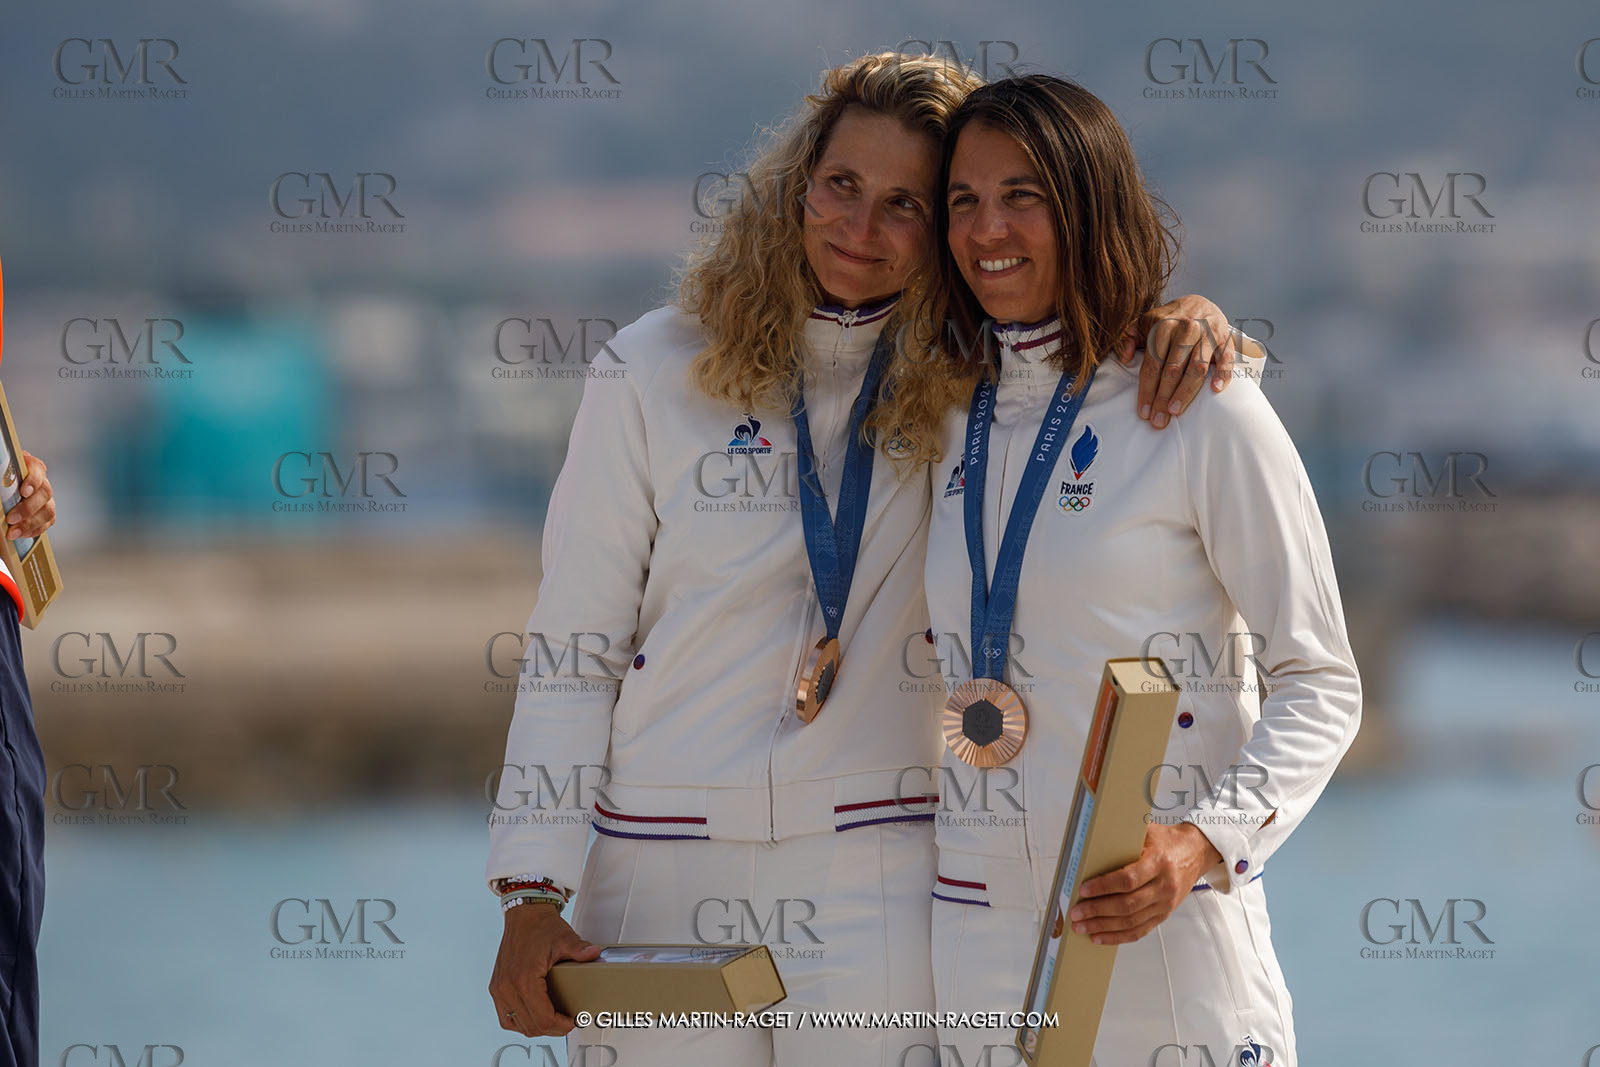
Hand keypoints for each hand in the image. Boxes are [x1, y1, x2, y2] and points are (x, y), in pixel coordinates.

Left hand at [7, 450, 55, 539]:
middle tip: (11, 519)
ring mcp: (45, 497)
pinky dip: (35, 530)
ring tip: (13, 533)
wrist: (3, 491)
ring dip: (30, 523)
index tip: (23, 492)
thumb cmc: (0, 483)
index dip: (33, 481)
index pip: (37, 469)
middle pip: (45, 493)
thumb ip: (1, 483)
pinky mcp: (46, 511)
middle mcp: (40, 481)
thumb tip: (0, 499)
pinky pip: (48, 522)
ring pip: (48, 510)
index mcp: (28, 466)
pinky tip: (21, 534)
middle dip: (28, 508)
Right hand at [488, 903, 602, 1036]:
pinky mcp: (496, 987)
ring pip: (517, 1025)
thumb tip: (595, 954)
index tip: (573, 1021)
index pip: (542, 1019)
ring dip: (537, 1026)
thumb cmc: (542, 926)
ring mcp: (499, 988)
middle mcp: (507, 986)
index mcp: (524, 979)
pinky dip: (520, 1021)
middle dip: (553, 1028)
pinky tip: (534, 1015)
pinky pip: (506, 1017)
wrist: (524, 914)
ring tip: (554, 1019)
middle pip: (531, 1026)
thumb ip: (580, 949)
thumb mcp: (565, 938)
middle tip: (568, 1021)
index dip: (561, 1026)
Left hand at [1067, 822, 1221, 944]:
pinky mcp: (1163, 914)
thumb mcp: (1147, 832)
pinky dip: (1118, 937)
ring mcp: (1165, 903)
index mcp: (1159, 863)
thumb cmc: (1168, 841)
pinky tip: (1101, 936)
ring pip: (1131, 922)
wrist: (1196, 852)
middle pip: (1127, 904)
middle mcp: (1164, 886)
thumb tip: (1092, 843)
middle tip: (1076, 913)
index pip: (1128, 879)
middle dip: (1097, 911)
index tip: (1083, 890)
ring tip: (1083, 927)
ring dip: (1104, 927)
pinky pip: (1140, 931)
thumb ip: (1123, 839)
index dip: (1104, 886)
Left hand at [1116, 295, 1238, 428]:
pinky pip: (1226, 358)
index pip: (1152, 364)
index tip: (1144, 412)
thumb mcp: (1144, 323)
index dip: (1147, 390)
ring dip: (1186, 392)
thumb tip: (1124, 357)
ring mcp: (1207, 333)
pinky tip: (1215, 390)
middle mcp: (1186, 327)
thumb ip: (1128, 337)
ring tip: (1176, 411)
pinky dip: (1222, 373)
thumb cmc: (1168, 320)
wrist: (1199, 301)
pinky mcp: (1225, 339)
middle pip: (1172, 369)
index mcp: (1163, 325)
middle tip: (1158, 420)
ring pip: (1196, 367)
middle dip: (1163, 397)